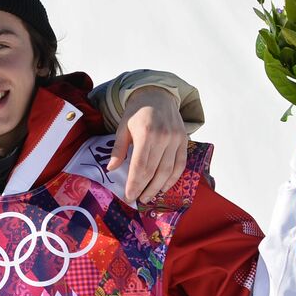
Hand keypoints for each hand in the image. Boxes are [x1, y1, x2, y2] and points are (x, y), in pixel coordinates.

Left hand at [109, 85, 188, 203]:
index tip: (128, 196)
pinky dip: (173, 178)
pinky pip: (180, 164)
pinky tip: (164, 188)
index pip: (140, 165)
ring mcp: (176, 139)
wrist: (157, 95)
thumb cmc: (136, 112)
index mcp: (145, 133)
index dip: (134, 183)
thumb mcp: (122, 127)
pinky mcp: (184, 141)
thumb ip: (118, 148)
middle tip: (137, 200)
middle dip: (145, 188)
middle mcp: (163, 137)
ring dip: (158, 187)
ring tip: (149, 197)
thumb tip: (111, 168)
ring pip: (168, 170)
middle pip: (154, 170)